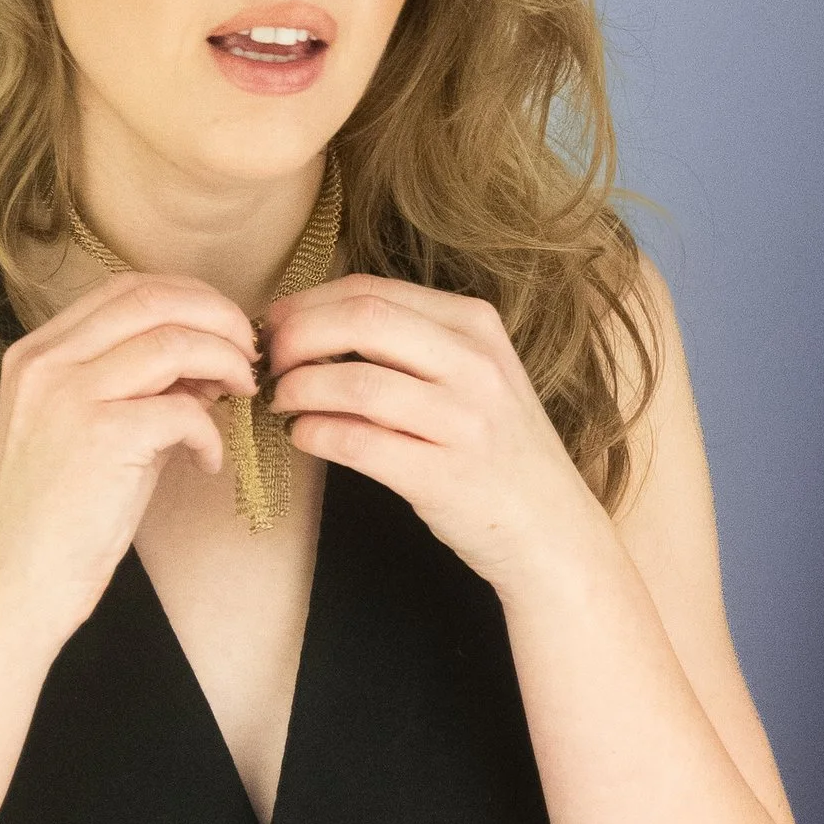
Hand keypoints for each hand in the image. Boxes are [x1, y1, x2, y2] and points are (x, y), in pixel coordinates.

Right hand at [0, 271, 260, 647]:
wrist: (20, 582)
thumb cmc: (61, 516)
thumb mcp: (91, 431)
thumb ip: (139, 388)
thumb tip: (206, 365)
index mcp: (37, 352)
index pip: (125, 289)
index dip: (189, 299)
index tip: (223, 330)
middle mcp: (46, 361)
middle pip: (152, 298)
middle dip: (218, 317)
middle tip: (249, 353)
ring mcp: (69, 395)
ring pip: (173, 340)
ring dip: (224, 362)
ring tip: (240, 396)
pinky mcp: (100, 436)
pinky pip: (183, 409)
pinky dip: (210, 433)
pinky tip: (207, 463)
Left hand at [267, 272, 601, 590]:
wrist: (552, 532)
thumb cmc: (499, 452)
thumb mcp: (475, 375)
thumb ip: (413, 343)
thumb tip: (313, 324)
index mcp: (476, 325)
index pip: (371, 291)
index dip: (307, 305)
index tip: (277, 327)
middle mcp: (475, 365)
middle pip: (359, 320)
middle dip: (296, 337)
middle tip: (270, 364)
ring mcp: (463, 422)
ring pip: (352, 382)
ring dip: (297, 390)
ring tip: (282, 403)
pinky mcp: (444, 478)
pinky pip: (356, 443)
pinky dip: (313, 434)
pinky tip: (305, 436)